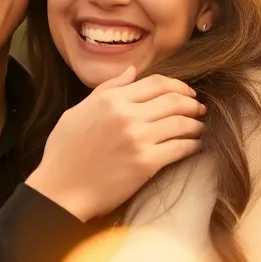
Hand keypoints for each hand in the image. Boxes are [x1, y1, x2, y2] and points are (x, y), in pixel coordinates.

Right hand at [27, 67, 204, 221]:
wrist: (61, 190)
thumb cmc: (64, 152)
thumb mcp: (78, 111)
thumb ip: (107, 89)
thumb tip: (131, 71)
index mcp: (111, 100)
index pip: (156, 83)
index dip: (178, 85)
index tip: (187, 92)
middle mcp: (127, 115)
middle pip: (174, 100)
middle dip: (192, 103)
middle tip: (199, 108)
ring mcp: (138, 139)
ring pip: (182, 123)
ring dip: (196, 124)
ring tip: (199, 126)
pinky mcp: (146, 163)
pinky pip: (180, 148)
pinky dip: (192, 145)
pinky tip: (194, 145)